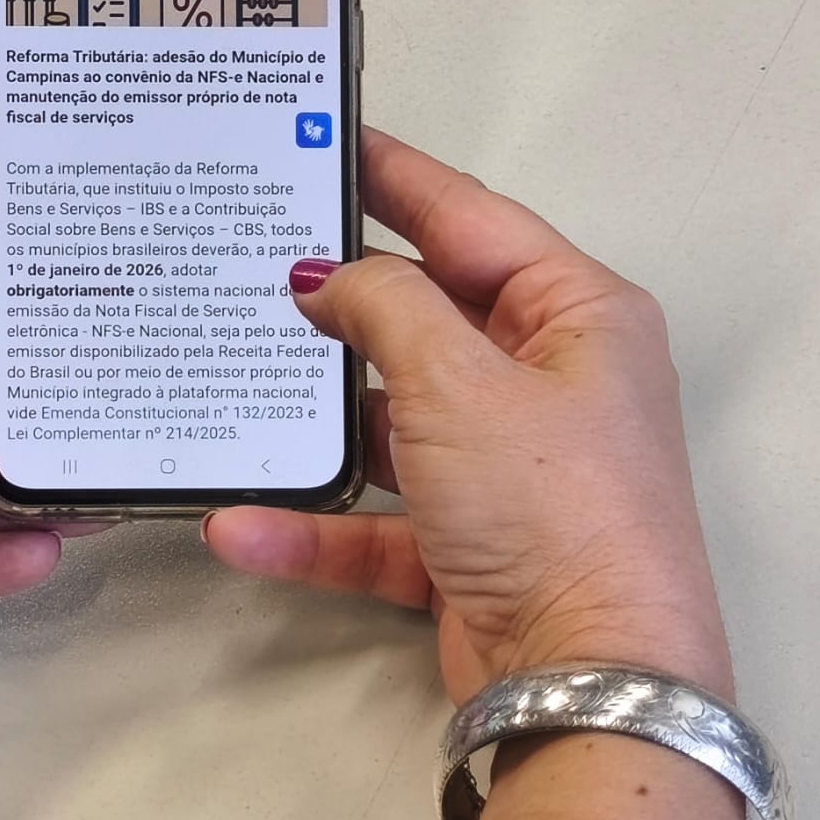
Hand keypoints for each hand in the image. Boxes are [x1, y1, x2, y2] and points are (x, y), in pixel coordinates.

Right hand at [204, 129, 733, 705]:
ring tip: (229, 375)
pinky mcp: (469, 546)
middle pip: (426, 316)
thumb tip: (326, 275)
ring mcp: (507, 467)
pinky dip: (317, 524)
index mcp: (575, 315)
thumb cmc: (548, 504)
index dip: (393, 176)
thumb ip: (385, 306)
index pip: (469, 218)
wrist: (589, 681)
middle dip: (341, 298)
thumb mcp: (460, 380)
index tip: (322, 138)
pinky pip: (380, 519)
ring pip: (394, 419)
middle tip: (248, 252)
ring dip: (318, 417)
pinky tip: (242, 524)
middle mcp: (547, 381)